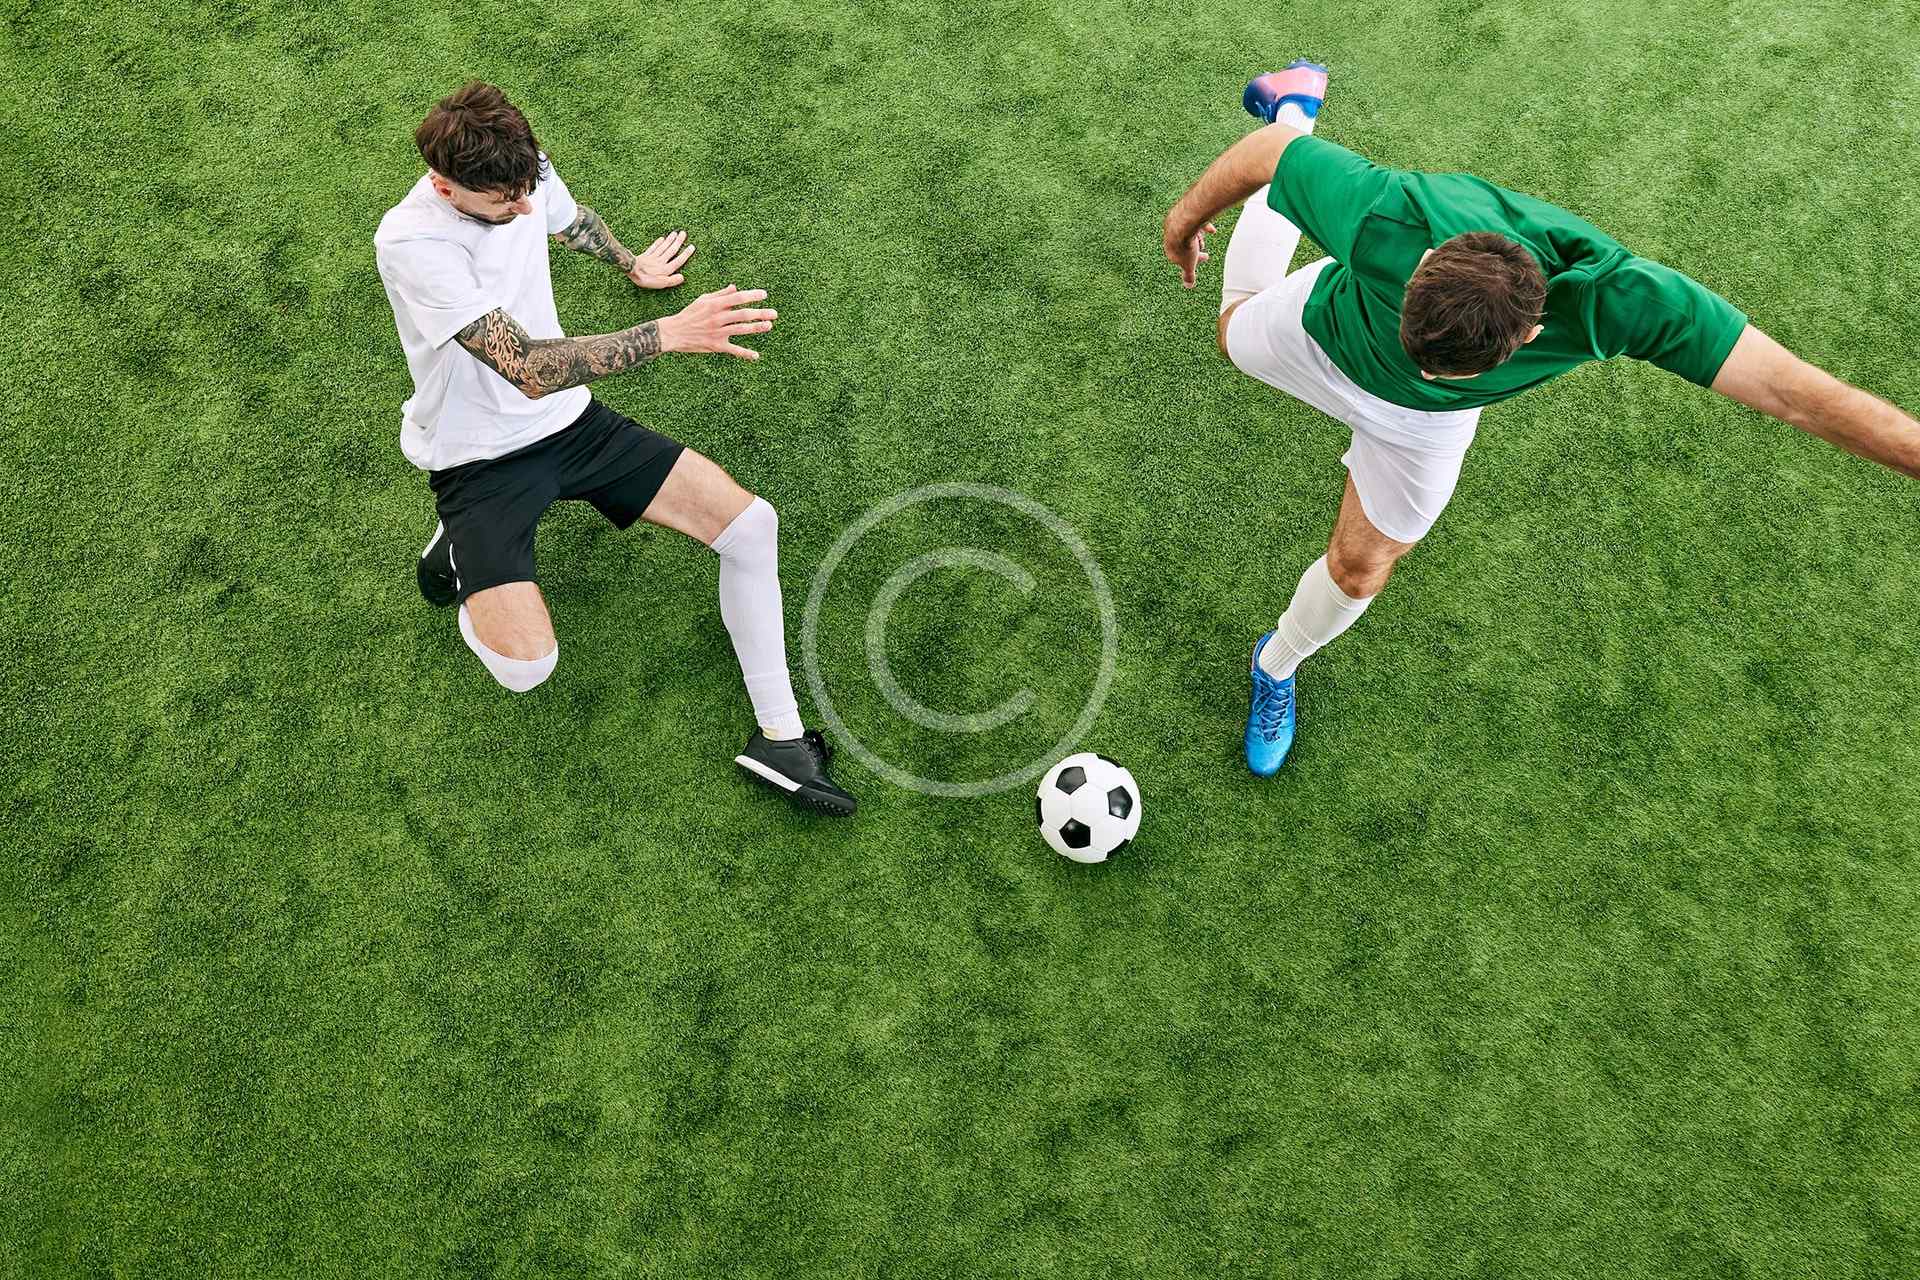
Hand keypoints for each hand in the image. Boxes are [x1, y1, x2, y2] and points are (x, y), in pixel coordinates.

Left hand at [628, 230, 694, 288]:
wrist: (632, 270)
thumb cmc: (647, 279)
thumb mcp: (661, 283)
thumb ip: (672, 280)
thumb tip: (682, 277)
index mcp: (666, 269)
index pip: (679, 261)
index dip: (686, 254)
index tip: (692, 246)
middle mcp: (661, 261)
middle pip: (671, 250)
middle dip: (678, 242)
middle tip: (684, 233)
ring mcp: (653, 257)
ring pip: (663, 247)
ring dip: (670, 240)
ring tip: (675, 233)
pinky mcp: (645, 256)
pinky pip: (653, 248)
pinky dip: (658, 243)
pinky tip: (661, 238)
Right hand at [656, 285, 776, 359]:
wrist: (673, 332)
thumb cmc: (689, 314)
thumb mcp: (702, 300)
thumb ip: (720, 295)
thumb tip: (735, 288)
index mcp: (714, 304)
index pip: (737, 298)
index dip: (752, 296)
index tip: (764, 295)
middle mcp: (717, 318)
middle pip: (743, 314)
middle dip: (760, 313)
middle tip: (775, 313)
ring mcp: (717, 332)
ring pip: (741, 330)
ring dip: (757, 328)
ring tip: (769, 326)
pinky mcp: (716, 346)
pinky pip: (733, 350)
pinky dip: (745, 353)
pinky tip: (756, 355)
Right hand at [1164, 218, 1215, 287]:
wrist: (1184, 222)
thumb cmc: (1185, 244)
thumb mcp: (1189, 264)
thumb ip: (1188, 275)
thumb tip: (1188, 286)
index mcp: (1170, 251)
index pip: (1181, 259)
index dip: (1193, 262)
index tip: (1204, 260)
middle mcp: (1170, 238)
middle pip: (1184, 245)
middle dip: (1196, 250)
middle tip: (1206, 254)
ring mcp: (1174, 225)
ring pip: (1188, 234)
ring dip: (1197, 239)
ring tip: (1204, 240)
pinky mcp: (1181, 213)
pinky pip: (1193, 222)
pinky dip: (1203, 227)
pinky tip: (1212, 231)